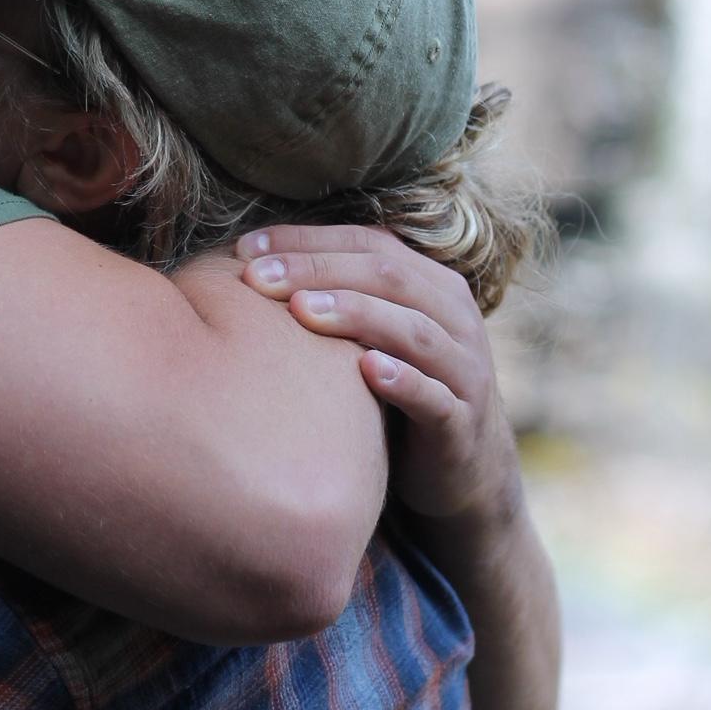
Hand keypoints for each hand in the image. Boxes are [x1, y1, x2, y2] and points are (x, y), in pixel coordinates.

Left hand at [237, 224, 521, 527]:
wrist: (465, 469)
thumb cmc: (398, 386)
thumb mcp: (373, 333)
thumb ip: (336, 295)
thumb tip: (247, 266)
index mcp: (429, 282)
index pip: (367, 242)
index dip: (307, 240)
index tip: (245, 249)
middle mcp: (453, 315)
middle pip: (386, 275)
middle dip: (317, 270)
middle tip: (257, 278)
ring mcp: (464, 368)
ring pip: (414, 330)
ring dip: (356, 314)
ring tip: (301, 310)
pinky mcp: (463, 423)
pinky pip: (437, 398)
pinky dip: (405, 381)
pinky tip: (367, 372)